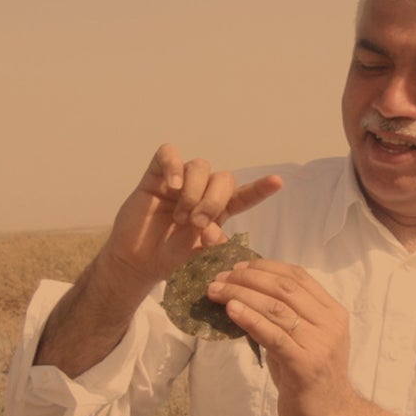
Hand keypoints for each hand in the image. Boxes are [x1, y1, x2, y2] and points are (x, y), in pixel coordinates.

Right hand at [103, 144, 282, 289]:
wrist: (138, 262)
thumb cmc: (170, 258)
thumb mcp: (198, 255)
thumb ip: (212, 243)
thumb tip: (218, 233)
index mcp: (219, 211)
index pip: (244, 195)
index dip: (260, 188)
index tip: (278, 182)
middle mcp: (202, 192)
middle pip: (222, 178)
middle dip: (213, 201)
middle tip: (198, 224)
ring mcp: (179, 182)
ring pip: (199, 166)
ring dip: (194, 192)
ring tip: (181, 217)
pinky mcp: (156, 175)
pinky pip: (168, 154)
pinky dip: (173, 166)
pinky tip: (173, 185)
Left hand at [207, 260, 358, 415]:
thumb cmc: (310, 379)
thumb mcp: (301, 341)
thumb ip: (284, 318)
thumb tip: (246, 294)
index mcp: (332, 312)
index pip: (298, 276)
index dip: (265, 267)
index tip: (238, 267)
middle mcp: (329, 324)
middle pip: (284, 288)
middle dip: (248, 278)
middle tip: (219, 278)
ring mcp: (319, 344)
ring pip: (276, 308)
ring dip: (241, 294)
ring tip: (216, 291)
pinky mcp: (304, 365)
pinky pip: (273, 335)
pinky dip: (249, 318)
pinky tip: (230, 310)